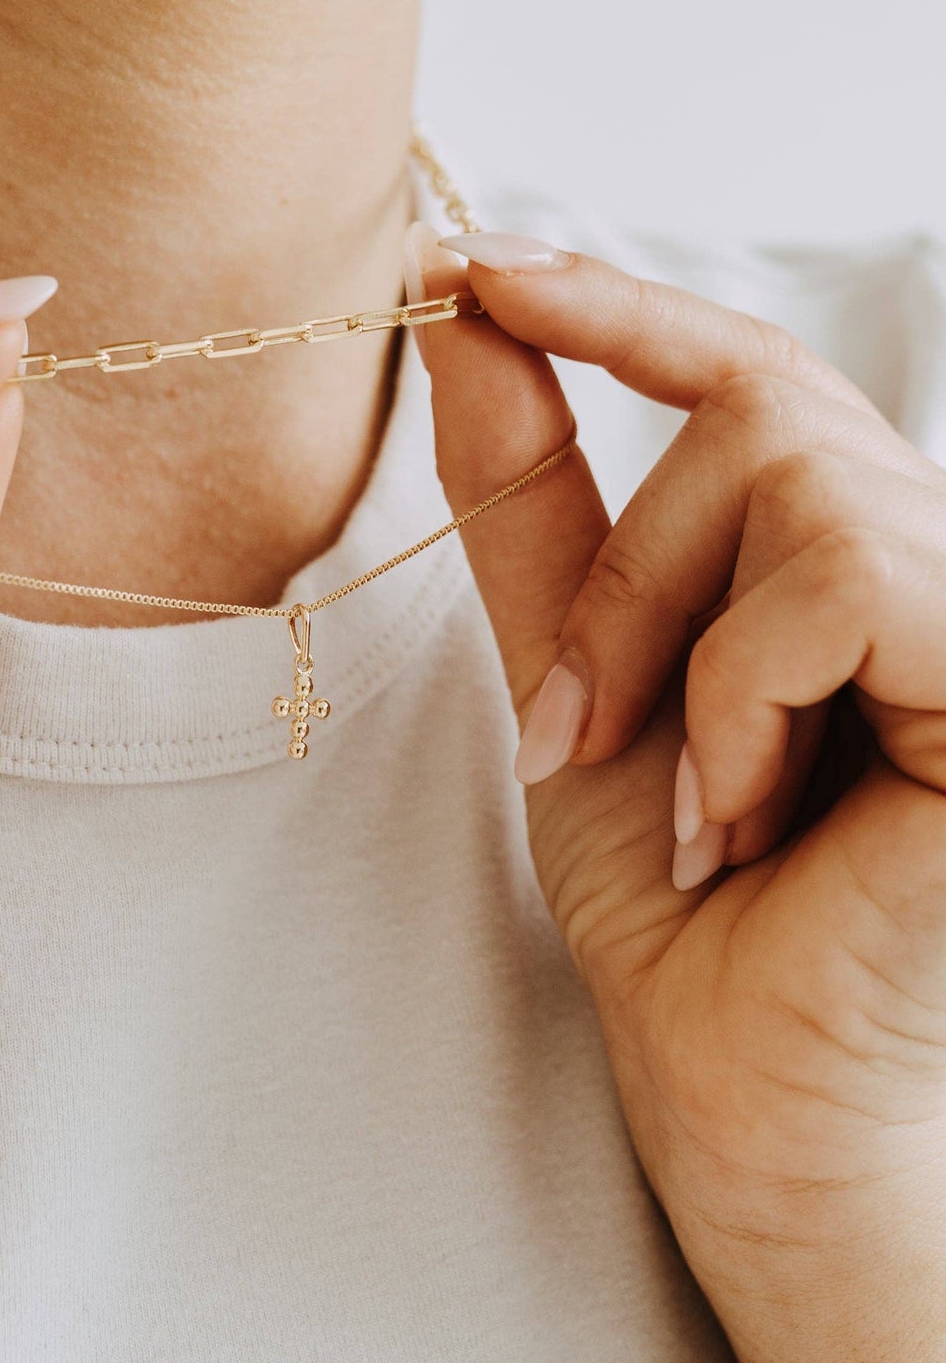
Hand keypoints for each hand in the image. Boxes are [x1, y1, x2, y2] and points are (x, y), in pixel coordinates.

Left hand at [414, 233, 945, 1362]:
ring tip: (683, 800)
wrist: (740, 1085)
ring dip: (675, 641)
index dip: (611, 305)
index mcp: (837, 560)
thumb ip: (540, 515)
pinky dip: (745, 696)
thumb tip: (474, 331)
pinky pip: (847, 576)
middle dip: (620, 571)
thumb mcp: (577, 683)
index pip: (747, 370)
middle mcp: (931, 560)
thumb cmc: (681, 915)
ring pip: (798, 474)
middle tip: (567, 731)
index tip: (464, 276)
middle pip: (756, 411)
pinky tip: (745, 820)